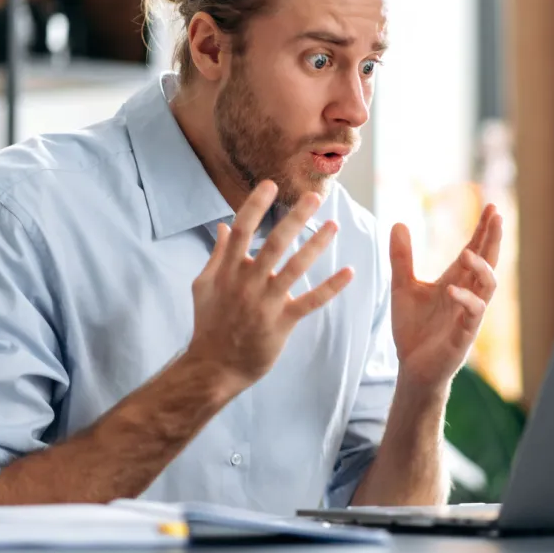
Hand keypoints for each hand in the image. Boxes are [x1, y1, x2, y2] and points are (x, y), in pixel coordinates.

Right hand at [187, 180, 353, 394]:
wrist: (213, 367)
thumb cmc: (209, 323)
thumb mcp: (204, 285)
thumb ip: (217, 254)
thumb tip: (222, 224)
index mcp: (227, 271)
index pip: (241, 230)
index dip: (255, 206)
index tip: (270, 185)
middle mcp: (246, 283)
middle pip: (273, 244)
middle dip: (295, 218)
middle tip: (315, 197)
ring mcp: (265, 304)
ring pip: (295, 269)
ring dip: (316, 245)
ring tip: (334, 226)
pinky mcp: (281, 324)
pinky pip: (310, 302)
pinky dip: (331, 287)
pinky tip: (349, 272)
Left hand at [389, 205, 502, 391]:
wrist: (411, 367)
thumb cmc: (413, 329)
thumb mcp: (402, 286)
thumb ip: (401, 257)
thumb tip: (398, 223)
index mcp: (455, 281)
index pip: (475, 250)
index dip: (483, 230)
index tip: (491, 207)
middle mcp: (467, 294)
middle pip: (488, 261)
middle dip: (493, 239)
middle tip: (497, 215)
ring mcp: (469, 314)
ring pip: (488, 286)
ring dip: (481, 268)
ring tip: (469, 252)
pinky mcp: (464, 335)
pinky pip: (473, 314)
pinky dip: (465, 300)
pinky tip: (451, 289)